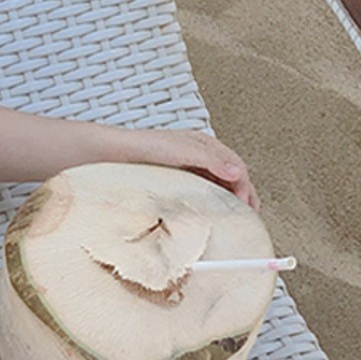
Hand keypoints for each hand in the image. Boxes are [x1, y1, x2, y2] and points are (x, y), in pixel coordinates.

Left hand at [119, 128, 258, 210]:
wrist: (114, 153)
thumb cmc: (144, 146)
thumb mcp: (181, 150)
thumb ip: (210, 160)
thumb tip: (237, 172)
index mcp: (204, 143)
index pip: (236, 165)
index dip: (244, 185)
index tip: (244, 205)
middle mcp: (199, 154)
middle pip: (230, 175)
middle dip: (242, 193)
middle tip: (246, 215)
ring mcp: (188, 165)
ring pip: (217, 183)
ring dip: (228, 197)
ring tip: (232, 216)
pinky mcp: (177, 177)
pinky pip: (202, 189)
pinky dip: (211, 199)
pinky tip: (210, 210)